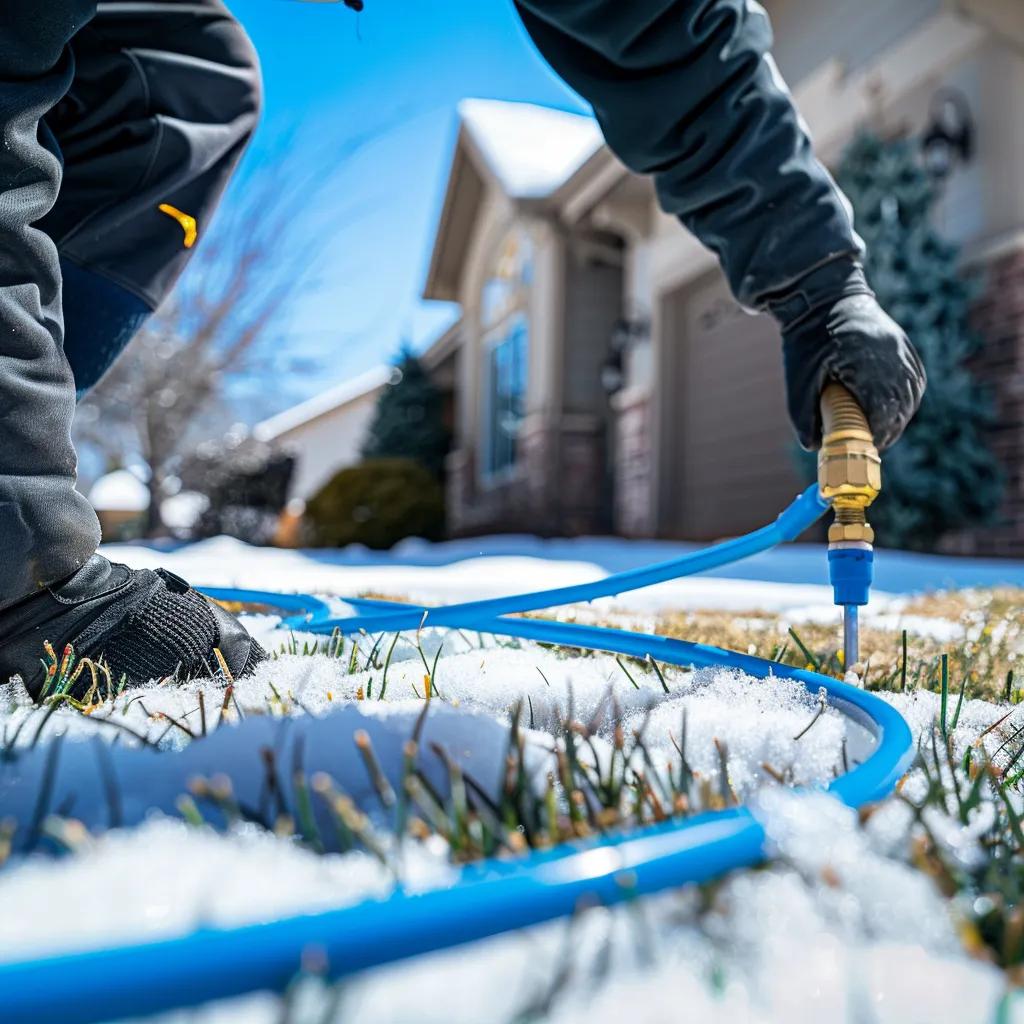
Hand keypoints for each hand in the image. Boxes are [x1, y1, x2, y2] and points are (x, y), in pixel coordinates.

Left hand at [768, 259, 925, 450]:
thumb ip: (803, 416)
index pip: (883, 410)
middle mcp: (891, 354)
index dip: (877, 434)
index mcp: (865, 362)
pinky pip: (914, 377)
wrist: (820, 295)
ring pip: (912, 392)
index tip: (866, 448)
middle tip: (872, 444)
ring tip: (881, 430)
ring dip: (900, 414)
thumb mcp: (798, 380)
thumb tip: (814, 447)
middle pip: (902, 404)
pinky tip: (893, 407)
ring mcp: (901, 347)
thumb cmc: (805, 339)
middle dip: (889, 428)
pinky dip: (905, 396)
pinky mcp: (903, 343)